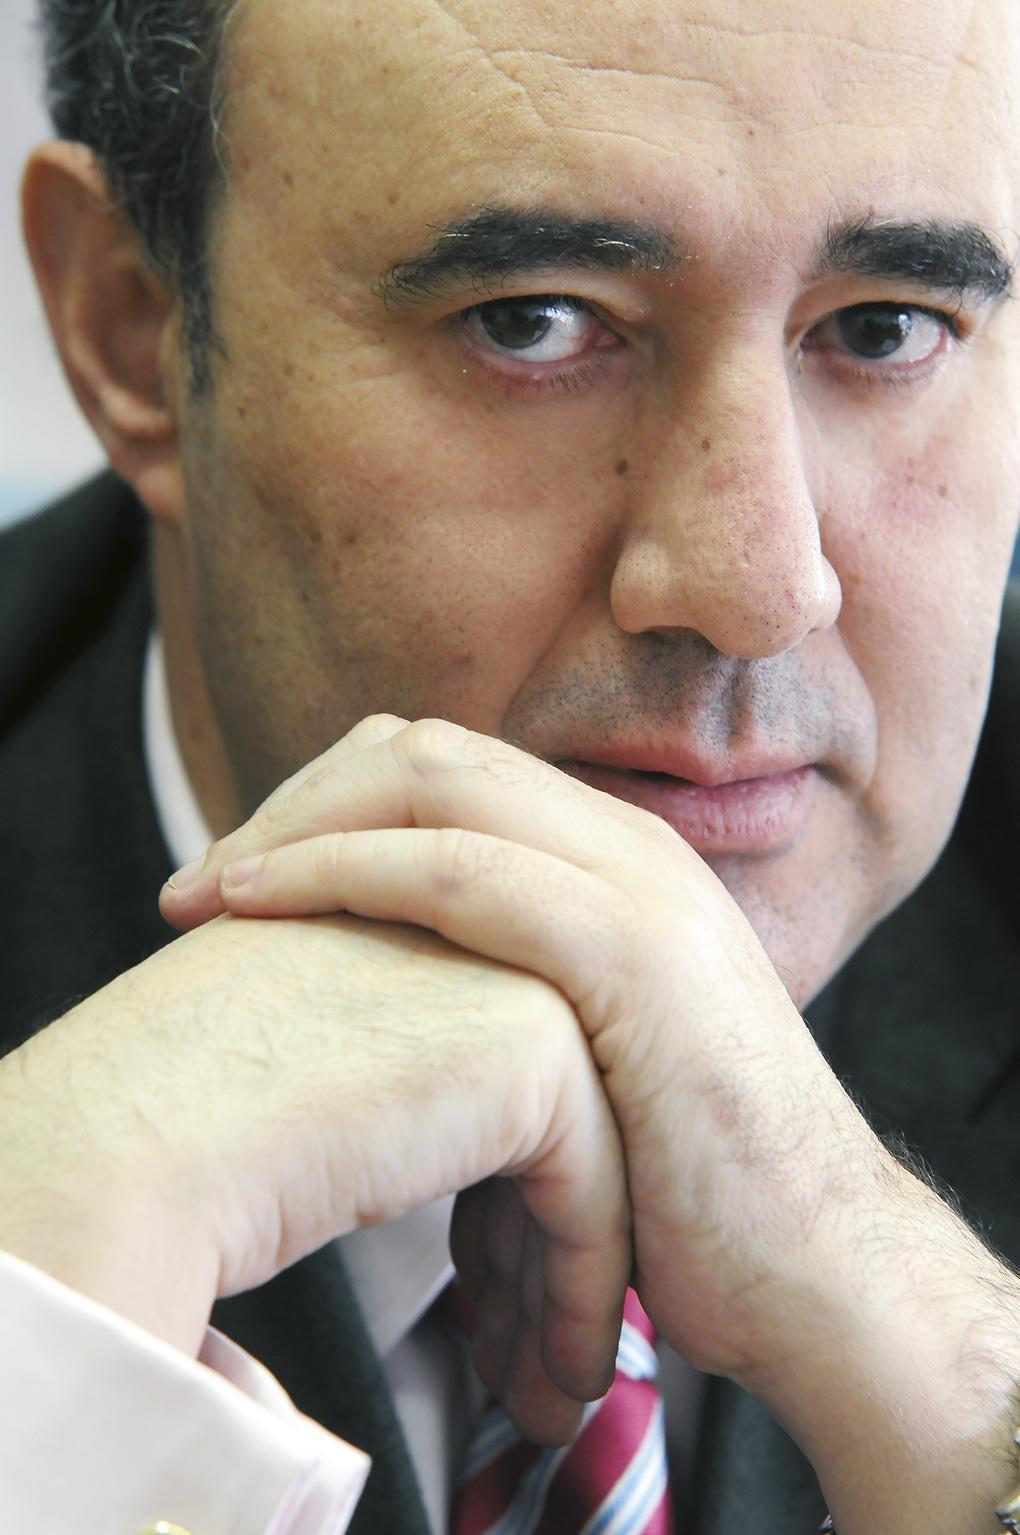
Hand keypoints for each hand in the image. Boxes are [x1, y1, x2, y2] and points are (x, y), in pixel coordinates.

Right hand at [1, 799, 629, 1445]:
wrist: (143, 1130)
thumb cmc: (180, 1110)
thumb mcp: (309, 1057)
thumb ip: (379, 1068)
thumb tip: (408, 1140)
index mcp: (412, 916)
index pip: (492, 1066)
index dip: (497, 1194)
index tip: (491, 1290)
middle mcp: (477, 929)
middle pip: (545, 1112)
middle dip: (539, 1245)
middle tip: (525, 1353)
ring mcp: (517, 972)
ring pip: (587, 1153)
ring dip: (565, 1283)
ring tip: (540, 1385)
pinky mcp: (535, 1044)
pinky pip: (593, 1192)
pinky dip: (583, 1293)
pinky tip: (557, 1375)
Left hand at [164, 715, 1019, 1534]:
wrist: (822, 1269)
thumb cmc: (689, 1184)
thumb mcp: (583, 1054)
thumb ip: (502, 996)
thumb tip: (383, 1006)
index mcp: (614, 859)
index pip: (447, 768)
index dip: (330, 801)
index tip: (240, 875)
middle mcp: (628, 846)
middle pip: (425, 753)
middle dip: (298, 800)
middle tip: (201, 881)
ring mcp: (638, 888)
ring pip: (435, 785)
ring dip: (298, 825)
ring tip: (201, 891)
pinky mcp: (635, 954)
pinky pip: (464, 872)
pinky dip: (346, 871)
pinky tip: (259, 905)